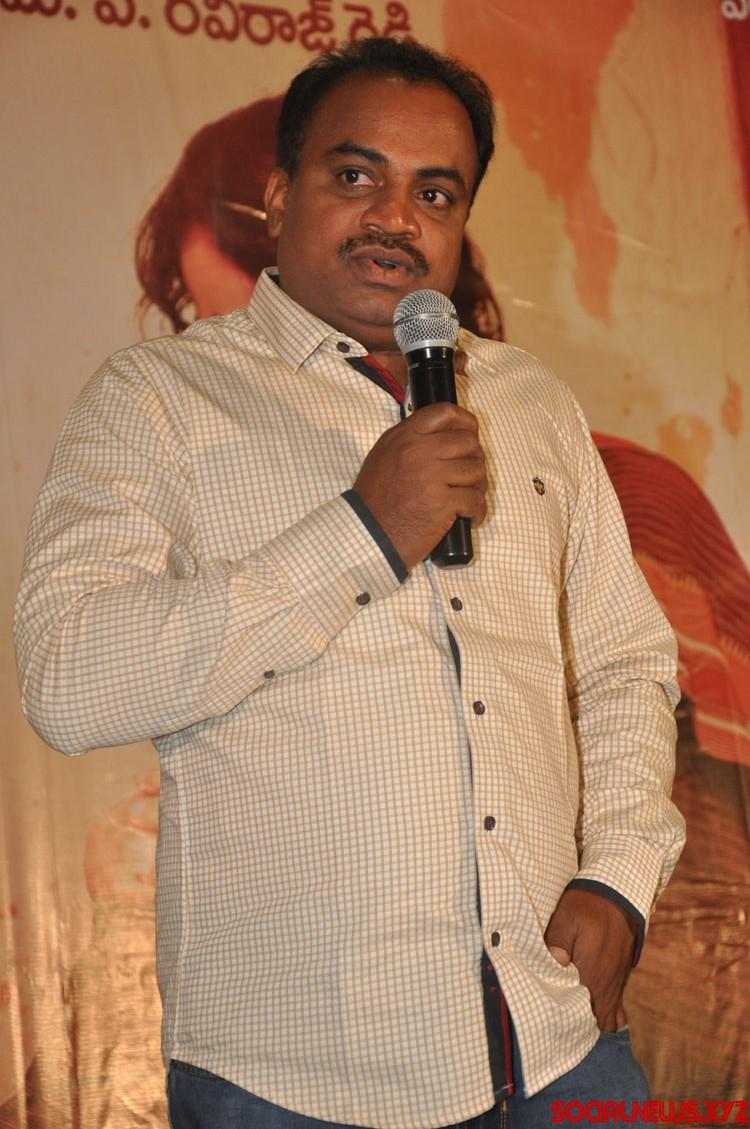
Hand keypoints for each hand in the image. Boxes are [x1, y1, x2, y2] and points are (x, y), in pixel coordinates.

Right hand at [353, 402, 486, 570]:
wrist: (368, 534)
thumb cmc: (376, 501)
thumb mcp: (384, 457)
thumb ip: (410, 442)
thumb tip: (445, 436)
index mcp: (404, 437)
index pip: (445, 413)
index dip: (466, 422)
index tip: (471, 434)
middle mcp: (418, 451)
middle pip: (468, 442)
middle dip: (475, 460)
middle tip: (470, 477)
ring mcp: (431, 476)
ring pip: (476, 470)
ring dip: (478, 487)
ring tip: (469, 499)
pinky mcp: (442, 502)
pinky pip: (475, 499)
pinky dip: (477, 511)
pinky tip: (470, 518)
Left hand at [544, 887, 635, 1030]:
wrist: (616, 895)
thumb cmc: (586, 906)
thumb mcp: (566, 917)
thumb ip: (558, 942)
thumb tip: (556, 963)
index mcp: (591, 973)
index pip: (579, 1013)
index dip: (565, 1021)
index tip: (549, 1021)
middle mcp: (606, 984)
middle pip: (595, 1024)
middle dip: (578, 1028)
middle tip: (558, 1024)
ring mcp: (616, 984)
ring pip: (608, 1020)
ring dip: (593, 1023)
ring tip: (573, 1022)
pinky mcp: (620, 979)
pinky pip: (618, 1010)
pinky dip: (607, 1016)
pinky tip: (592, 1013)